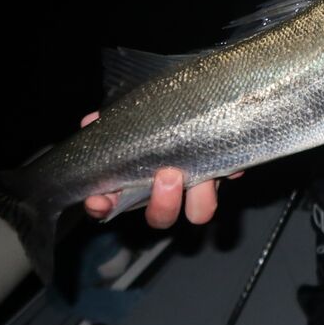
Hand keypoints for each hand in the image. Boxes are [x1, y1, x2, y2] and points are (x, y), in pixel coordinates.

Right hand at [79, 111, 236, 227]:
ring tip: (202, 176)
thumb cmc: (151, 120)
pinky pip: (229, 178)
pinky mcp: (222, 172)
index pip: (108, 206)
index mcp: (132, 184)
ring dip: (201, 199)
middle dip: (164, 204)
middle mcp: (165, 193)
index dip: (101, 208)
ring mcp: (195, 188)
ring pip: (199, 212)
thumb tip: (92, 121)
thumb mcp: (129, 119)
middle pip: (161, 218)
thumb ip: (111, 124)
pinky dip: (231, 171)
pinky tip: (231, 164)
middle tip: (167, 176)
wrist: (192, 106)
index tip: (99, 200)